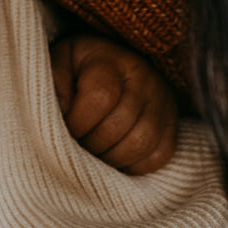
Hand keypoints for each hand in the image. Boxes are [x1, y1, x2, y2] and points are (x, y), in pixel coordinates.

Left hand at [50, 34, 177, 174]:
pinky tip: (115, 157)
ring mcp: (163, 102)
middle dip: (91, 144)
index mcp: (112, 61)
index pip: (101, 98)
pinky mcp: (173, 125)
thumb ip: (55, 82)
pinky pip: (160, 156)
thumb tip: (61, 111)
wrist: (114, 64)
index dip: (78, 122)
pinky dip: (134, 166)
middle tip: (78, 145)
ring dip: (111, 158)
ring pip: (141, 143)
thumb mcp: (60, 61)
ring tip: (94, 153)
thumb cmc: (80, 67)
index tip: (65, 128)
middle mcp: (144, 78)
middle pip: (120, 126)